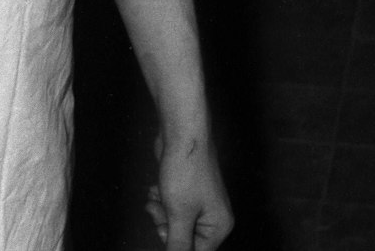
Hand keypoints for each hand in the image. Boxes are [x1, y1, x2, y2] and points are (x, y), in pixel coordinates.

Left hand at [146, 134, 232, 250]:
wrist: (181, 134)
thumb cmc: (186, 171)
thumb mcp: (179, 214)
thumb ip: (178, 244)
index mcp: (218, 227)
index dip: (177, 247)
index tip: (162, 230)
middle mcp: (212, 217)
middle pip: (183, 238)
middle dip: (165, 226)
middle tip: (158, 211)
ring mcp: (199, 202)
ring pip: (174, 221)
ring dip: (160, 212)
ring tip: (157, 197)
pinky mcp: (187, 190)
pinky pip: (171, 206)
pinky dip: (161, 200)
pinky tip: (156, 189)